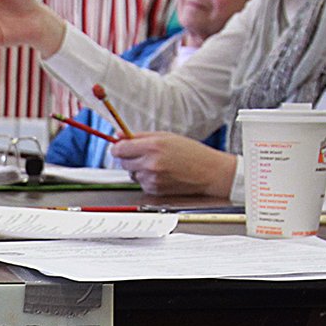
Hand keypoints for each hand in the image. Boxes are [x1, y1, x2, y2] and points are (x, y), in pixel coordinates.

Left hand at [110, 132, 238, 196]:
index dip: (116, 147)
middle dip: (129, 158)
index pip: (120, 149)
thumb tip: (118, 135)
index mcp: (153, 146)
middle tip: (144, 155)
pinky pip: (141, 183)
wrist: (208, 172)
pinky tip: (162, 174)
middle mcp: (150, 163)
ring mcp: (152, 178)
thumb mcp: (166, 137)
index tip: (118, 147)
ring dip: (139, 169)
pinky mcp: (154, 190)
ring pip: (132, 173)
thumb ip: (140, 136)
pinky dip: (147, 179)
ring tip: (158, 165)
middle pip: (123, 162)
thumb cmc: (191, 152)